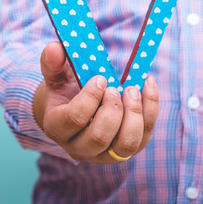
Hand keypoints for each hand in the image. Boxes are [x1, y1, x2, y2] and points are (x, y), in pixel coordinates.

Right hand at [32, 40, 157, 163]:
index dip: (90, 97)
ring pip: (126, 145)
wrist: (74, 112)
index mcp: (57, 128)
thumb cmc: (65, 91)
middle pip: (99, 138)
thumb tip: (54, 48)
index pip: (74, 119)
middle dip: (112, 109)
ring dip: (134, 114)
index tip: (100, 79)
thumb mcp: (55, 76)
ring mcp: (105, 154)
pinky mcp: (127, 151)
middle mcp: (79, 148)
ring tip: (132, 90)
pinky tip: (147, 85)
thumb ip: (52, 62)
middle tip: (115, 88)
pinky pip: (144, 136)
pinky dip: (150, 109)